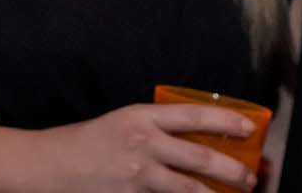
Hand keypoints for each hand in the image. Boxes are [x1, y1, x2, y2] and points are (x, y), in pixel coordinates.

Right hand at [0, 103, 257, 192]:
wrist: (50, 165)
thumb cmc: (86, 142)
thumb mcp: (122, 123)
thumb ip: (154, 130)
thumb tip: (193, 140)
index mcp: (141, 116)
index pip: (192, 116)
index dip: (225, 122)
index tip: (249, 128)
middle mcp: (143, 144)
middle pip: (199, 157)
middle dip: (232, 170)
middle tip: (250, 177)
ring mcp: (138, 175)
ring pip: (189, 188)